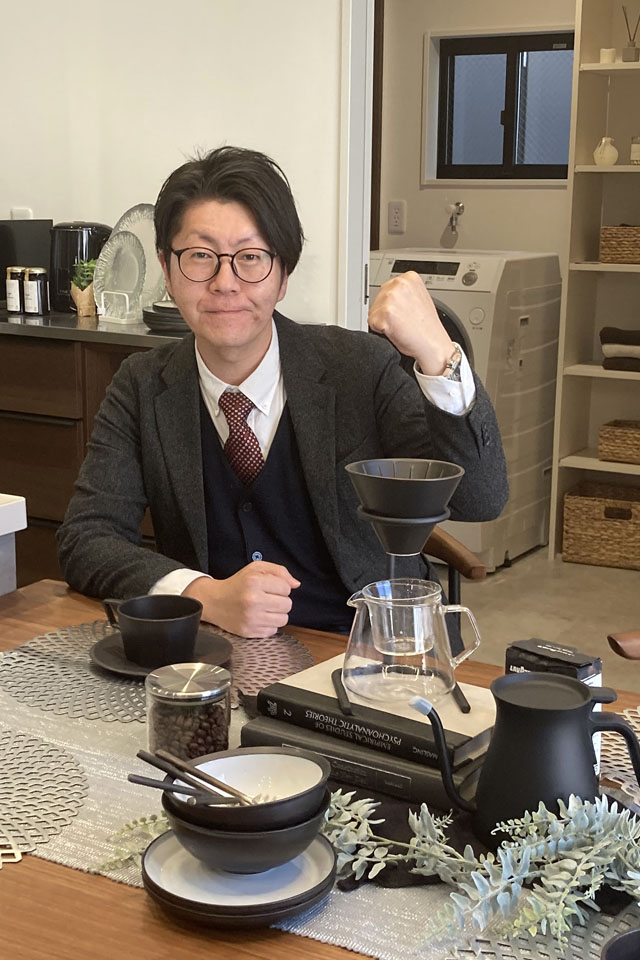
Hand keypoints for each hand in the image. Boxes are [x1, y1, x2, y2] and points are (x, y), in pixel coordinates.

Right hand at [182, 562, 299, 637]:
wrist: (215, 602)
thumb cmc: (238, 584)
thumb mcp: (256, 568)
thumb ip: (279, 571)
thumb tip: (296, 584)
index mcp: (254, 582)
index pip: (286, 588)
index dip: (281, 587)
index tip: (270, 588)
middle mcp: (252, 600)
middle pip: (287, 605)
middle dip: (281, 601)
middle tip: (268, 598)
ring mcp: (250, 618)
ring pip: (283, 619)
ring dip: (277, 614)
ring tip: (264, 608)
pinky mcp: (249, 631)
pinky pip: (273, 631)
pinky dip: (268, 625)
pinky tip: (258, 617)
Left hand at [368, 270, 454, 374]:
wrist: (433, 344)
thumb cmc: (427, 327)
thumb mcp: (419, 298)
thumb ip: (404, 292)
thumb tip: (388, 293)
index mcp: (409, 278)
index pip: (387, 289)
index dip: (393, 304)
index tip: (404, 311)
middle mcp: (399, 284)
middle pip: (378, 299)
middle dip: (386, 312)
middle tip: (403, 320)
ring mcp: (391, 298)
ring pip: (373, 311)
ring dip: (383, 321)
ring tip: (400, 325)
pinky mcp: (384, 313)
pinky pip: (371, 323)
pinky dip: (380, 330)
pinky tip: (396, 330)